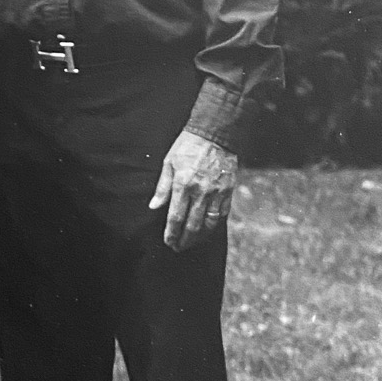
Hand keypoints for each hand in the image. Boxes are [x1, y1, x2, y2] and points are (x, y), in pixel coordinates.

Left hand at [149, 130, 238, 251]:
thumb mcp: (169, 162)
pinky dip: (214, 226)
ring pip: (209, 224)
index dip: (171, 233)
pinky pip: (222, 214)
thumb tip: (154, 206)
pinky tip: (208, 231)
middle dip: (184, 240)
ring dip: (199, 237)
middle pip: (192, 225)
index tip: (168, 242)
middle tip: (178, 247)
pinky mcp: (228, 190)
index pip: (175, 217)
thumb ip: (162, 187)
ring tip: (191, 243)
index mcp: (183, 184)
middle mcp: (200, 191)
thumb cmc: (188, 146)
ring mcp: (216, 192)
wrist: (215, 133)